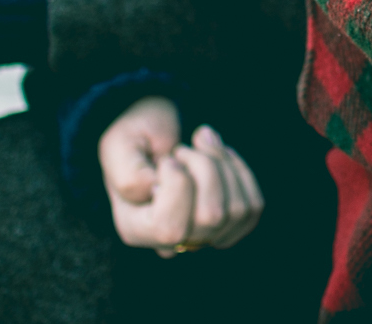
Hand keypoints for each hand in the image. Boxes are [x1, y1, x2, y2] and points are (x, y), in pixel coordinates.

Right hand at [101, 97, 264, 256]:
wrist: (157, 128)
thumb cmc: (135, 135)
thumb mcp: (119, 145)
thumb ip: (129, 174)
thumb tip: (158, 194)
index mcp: (135, 228)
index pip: (170, 229)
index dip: (178, 186)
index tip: (168, 159)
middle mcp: (169, 242)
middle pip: (211, 217)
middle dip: (205, 167)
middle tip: (184, 148)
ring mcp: (202, 235)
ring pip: (237, 210)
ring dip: (223, 164)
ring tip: (200, 145)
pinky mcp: (229, 223)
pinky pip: (252, 206)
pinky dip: (241, 172)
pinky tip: (220, 155)